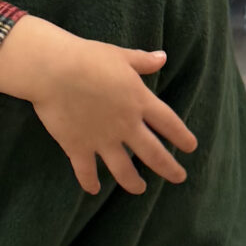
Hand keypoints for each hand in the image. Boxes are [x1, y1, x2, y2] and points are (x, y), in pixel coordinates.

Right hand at [0, 19, 198, 196]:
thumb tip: (163, 57)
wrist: (54, 71)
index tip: (191, 147)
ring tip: (139, 189)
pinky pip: (86, 171)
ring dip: (133, 182)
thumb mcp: (120, 56)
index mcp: (139, 101)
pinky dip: (90, 182)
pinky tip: (93, 190)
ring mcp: (102, 140)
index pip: (169, 123)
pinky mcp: (78, 147)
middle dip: (169, 168)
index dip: (182, 136)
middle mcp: (125, 125)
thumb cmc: (88, 58)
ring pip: (124, 170)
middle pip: (153, 153)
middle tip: (178, 177)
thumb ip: (143, 61)